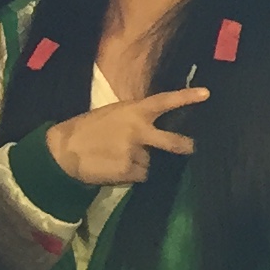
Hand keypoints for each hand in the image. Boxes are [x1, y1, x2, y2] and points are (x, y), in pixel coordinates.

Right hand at [43, 85, 212, 186]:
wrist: (63, 151)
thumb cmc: (85, 129)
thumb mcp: (110, 115)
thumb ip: (132, 121)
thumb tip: (150, 133)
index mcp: (133, 110)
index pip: (164, 101)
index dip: (186, 97)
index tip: (206, 93)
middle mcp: (138, 130)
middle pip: (172, 141)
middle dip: (184, 146)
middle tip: (191, 148)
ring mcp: (136, 152)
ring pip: (149, 163)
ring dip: (138, 163)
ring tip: (116, 158)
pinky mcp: (130, 171)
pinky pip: (139, 176)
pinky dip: (130, 175)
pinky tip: (114, 168)